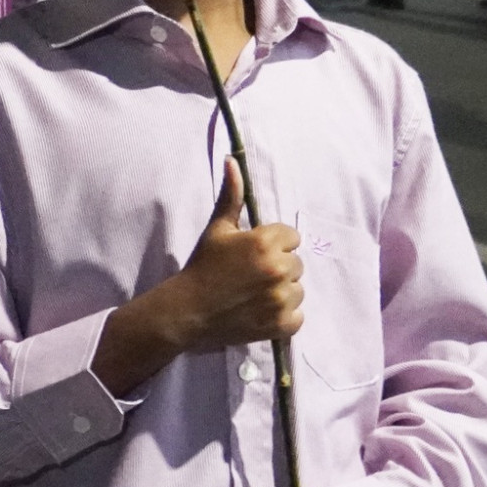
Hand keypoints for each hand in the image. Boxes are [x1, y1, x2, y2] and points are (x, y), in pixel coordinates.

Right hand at [90, 160, 303, 398]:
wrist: (188, 311)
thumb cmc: (202, 267)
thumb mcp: (217, 229)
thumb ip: (231, 196)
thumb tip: (233, 161)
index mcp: (265, 241)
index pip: (292, 238)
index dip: (275, 245)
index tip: (254, 255)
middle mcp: (278, 268)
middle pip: (296, 263)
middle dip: (278, 268)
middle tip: (251, 276)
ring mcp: (281, 298)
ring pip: (298, 289)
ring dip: (282, 292)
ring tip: (255, 295)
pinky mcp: (281, 325)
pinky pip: (298, 316)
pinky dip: (284, 317)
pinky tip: (262, 312)